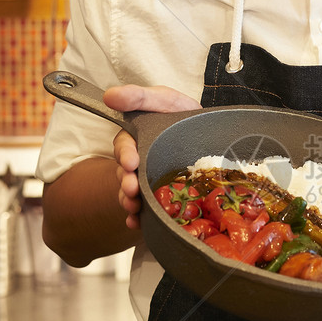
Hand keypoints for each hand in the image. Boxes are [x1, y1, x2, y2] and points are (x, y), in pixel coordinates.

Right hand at [102, 84, 200, 229]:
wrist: (211, 134)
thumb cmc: (183, 116)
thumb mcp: (163, 99)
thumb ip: (138, 96)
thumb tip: (110, 96)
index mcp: (137, 138)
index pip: (124, 146)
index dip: (125, 154)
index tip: (130, 162)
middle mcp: (140, 161)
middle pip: (126, 174)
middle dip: (126, 183)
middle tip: (132, 190)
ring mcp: (150, 180)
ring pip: (134, 193)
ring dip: (129, 202)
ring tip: (134, 209)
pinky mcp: (163, 196)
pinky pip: (149, 210)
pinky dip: (140, 219)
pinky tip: (138, 224)